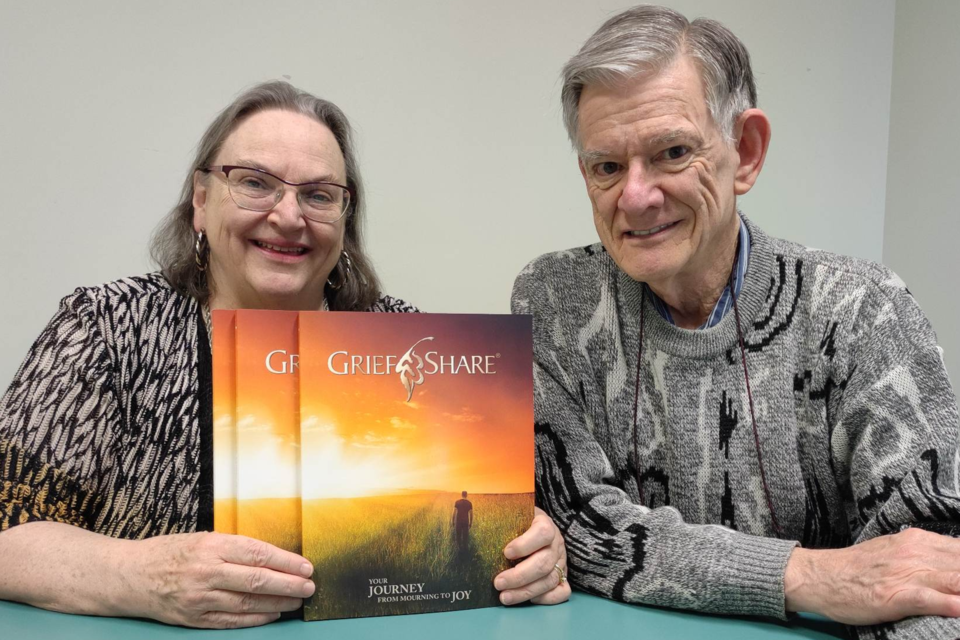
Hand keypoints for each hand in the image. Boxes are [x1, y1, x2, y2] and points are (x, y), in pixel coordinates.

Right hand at [119, 532, 314, 627]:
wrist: (128, 576)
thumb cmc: (169, 552)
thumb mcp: (201, 538)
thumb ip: (233, 548)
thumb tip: (272, 556)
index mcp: (211, 546)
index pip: (258, 553)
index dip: (286, 561)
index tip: (306, 566)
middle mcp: (206, 572)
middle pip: (257, 581)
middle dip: (288, 585)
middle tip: (309, 587)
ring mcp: (199, 598)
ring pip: (247, 604)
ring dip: (277, 604)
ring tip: (297, 601)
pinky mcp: (193, 618)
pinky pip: (231, 621)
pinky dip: (256, 619)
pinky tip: (273, 614)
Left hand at [494, 507, 570, 605]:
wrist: (538, 526)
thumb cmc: (519, 522)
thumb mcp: (512, 514)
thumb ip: (500, 519)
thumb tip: (471, 522)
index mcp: (545, 524)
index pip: (542, 532)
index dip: (525, 544)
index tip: (506, 553)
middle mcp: (556, 543)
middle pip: (544, 563)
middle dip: (519, 576)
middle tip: (498, 583)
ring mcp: (561, 561)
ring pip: (549, 580)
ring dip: (526, 591)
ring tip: (505, 597)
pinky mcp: (563, 576)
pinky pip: (562, 591)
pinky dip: (547, 598)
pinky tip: (530, 599)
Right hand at [785, 528, 959, 624]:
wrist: (820, 576)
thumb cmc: (857, 570)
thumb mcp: (894, 553)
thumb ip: (926, 557)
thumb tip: (952, 565)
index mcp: (919, 541)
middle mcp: (917, 553)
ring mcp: (908, 573)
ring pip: (957, 580)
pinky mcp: (896, 595)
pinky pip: (933, 599)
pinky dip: (952, 603)